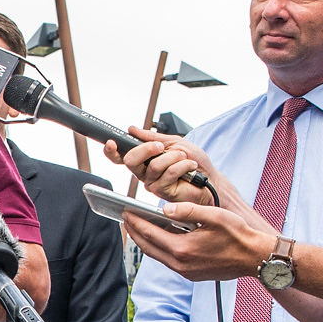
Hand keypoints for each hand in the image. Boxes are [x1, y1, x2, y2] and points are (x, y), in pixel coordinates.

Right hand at [111, 134, 226, 202]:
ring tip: (184, 158)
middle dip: (146, 149)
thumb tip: (132, 129)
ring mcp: (153, 184)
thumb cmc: (194, 163)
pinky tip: (189, 167)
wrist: (211, 180)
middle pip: (130, 160)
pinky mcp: (163, 192)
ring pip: (153, 166)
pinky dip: (182, 166)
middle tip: (160, 146)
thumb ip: (153, 137)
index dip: (112, 151)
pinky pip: (167, 174)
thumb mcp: (174, 142)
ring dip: (173, 157)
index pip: (121, 157)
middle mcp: (145, 173)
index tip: (111, 142)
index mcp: (145, 160)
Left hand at [122, 197, 280, 285]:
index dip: (136, 222)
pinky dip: (160, 249)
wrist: (254, 258)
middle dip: (135, 232)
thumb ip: (187, 210)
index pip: (150, 234)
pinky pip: (169, 261)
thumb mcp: (213, 216)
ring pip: (157, 255)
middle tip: (127, 219)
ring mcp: (186, 272)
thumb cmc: (238, 235)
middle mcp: (181, 264)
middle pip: (148, 247)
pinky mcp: (191, 275)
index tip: (126, 212)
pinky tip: (161, 238)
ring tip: (140, 228)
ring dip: (146, 242)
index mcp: (183, 249)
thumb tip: (165, 208)